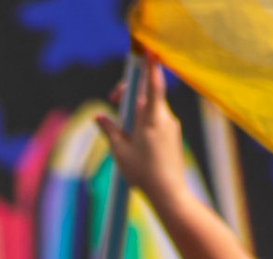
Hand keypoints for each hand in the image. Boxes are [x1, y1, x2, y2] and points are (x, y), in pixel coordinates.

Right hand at [94, 61, 187, 205]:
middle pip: (145, 94)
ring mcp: (171, 125)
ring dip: (135, 113)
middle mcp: (164, 118)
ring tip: (125, 136)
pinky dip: (144, 124)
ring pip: (150, 109)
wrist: (170, 193)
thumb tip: (98, 117)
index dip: (150, 66)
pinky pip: (156, 120)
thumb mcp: (120, 151)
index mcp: (151, 118)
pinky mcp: (173, 135)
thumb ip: (110, 130)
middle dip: (128, 94)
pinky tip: (137, 144)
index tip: (149, 51)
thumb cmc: (143, 174)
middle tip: (113, 101)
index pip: (152, 84)